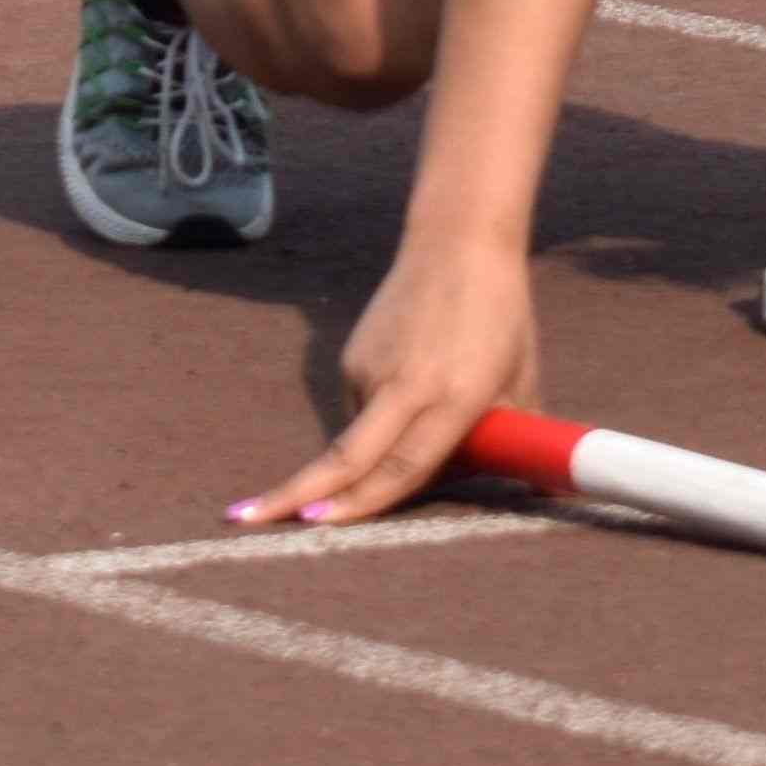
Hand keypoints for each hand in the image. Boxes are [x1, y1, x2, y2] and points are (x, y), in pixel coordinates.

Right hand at [235, 240, 539, 531]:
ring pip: (362, 437)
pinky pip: (362, 407)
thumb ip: (507, 438)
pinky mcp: (352, 354)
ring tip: (434, 395)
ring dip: (379, 451)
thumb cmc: (501, 317)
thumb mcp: (519, 381)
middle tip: (245, 519)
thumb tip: (519, 487)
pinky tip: (416, 376)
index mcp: (452, 395)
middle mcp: (404, 383)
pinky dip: (382, 417)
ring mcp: (370, 365)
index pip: (404, 464)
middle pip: (345, 455)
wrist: (458, 243)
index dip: (364, 501)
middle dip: (295, 493)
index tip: (321, 522)